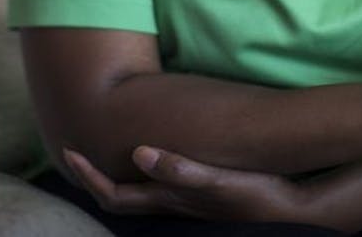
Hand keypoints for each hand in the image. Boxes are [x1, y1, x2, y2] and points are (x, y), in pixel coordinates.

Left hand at [63, 145, 307, 222]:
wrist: (293, 210)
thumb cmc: (256, 194)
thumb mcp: (218, 180)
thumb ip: (179, 168)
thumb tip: (138, 152)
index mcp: (168, 199)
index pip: (114, 195)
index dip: (88, 176)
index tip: (68, 152)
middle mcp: (171, 204)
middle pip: (120, 197)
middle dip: (94, 177)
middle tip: (76, 151)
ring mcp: (185, 203)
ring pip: (139, 193)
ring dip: (117, 174)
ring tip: (105, 151)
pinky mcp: (201, 197)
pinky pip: (160, 187)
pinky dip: (145, 172)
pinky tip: (153, 156)